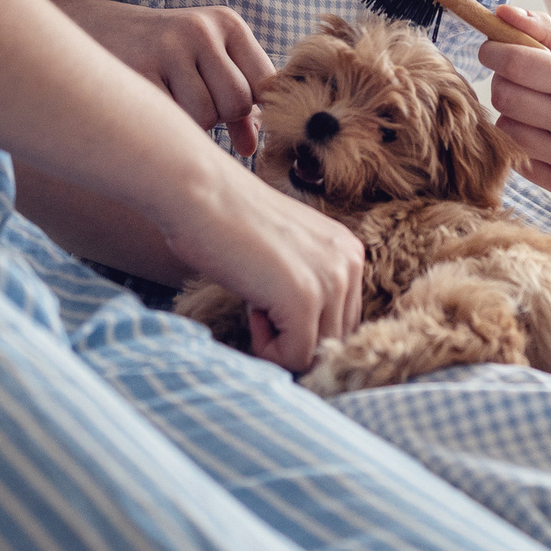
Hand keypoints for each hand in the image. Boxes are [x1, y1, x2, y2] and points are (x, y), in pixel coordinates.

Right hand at [55, 0, 272, 156]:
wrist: (91, 27)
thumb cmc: (161, 53)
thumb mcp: (205, 61)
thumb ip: (235, 101)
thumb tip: (252, 149)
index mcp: (226, 22)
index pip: (265, 82)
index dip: (253, 109)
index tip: (232, 116)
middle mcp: (199, 29)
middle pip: (236, 102)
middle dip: (220, 119)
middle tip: (191, 107)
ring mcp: (166, 48)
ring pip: (203, 117)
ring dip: (189, 126)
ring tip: (167, 103)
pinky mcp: (136, 72)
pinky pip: (169, 119)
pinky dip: (164, 126)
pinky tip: (149, 111)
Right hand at [148, 162, 363, 371]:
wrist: (199, 192)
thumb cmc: (228, 222)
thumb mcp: (287, 251)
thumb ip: (309, 283)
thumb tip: (311, 344)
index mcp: (348, 251)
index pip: (341, 320)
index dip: (299, 319)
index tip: (267, 287)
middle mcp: (351, 263)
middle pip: (333, 340)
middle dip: (292, 332)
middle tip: (258, 294)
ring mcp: (332, 280)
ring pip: (315, 353)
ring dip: (278, 339)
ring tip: (254, 295)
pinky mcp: (305, 299)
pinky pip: (294, 357)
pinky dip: (265, 348)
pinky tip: (251, 306)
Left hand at [483, 4, 550, 208]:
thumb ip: (547, 33)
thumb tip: (501, 13)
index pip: (519, 65)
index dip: (495, 52)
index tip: (490, 48)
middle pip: (507, 97)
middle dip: (502, 80)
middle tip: (516, 75)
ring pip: (508, 128)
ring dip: (513, 112)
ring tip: (539, 105)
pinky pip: (520, 158)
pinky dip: (526, 142)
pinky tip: (550, 134)